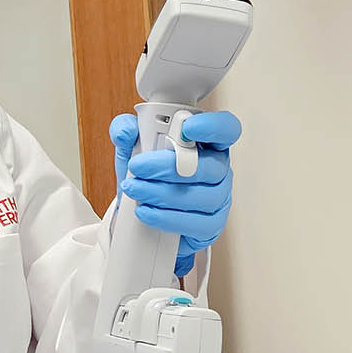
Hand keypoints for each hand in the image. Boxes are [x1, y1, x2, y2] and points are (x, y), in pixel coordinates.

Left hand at [109, 111, 241, 275]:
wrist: (141, 215)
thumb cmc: (146, 177)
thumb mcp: (131, 150)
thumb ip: (125, 131)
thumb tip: (126, 131)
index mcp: (207, 143)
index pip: (226, 128)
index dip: (212, 127)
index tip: (187, 128)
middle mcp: (218, 169)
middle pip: (209, 166)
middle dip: (168, 166)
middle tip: (138, 167)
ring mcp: (219, 198)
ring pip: (202, 197)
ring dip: (162, 193)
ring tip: (134, 190)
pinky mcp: (211, 225)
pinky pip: (197, 224)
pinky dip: (167, 218)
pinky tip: (146, 212)